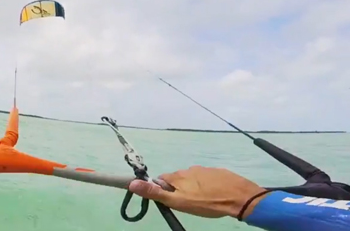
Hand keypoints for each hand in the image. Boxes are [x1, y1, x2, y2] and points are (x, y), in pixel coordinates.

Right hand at [128, 166, 268, 218]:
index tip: (171, 200)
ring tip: (203, 201)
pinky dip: (208, 186)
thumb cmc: (206, 203)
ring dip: (195, 187)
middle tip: (188, 203)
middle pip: (179, 179)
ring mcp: (206, 169)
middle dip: (180, 189)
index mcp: (178, 176)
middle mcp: (190, 169)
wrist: (240, 198)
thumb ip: (156, 193)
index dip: (164, 190)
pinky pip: (209, 178)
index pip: (163, 180)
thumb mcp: (178, 202)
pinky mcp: (220, 172)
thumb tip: (132, 183)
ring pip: (194, 179)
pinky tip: (215, 195)